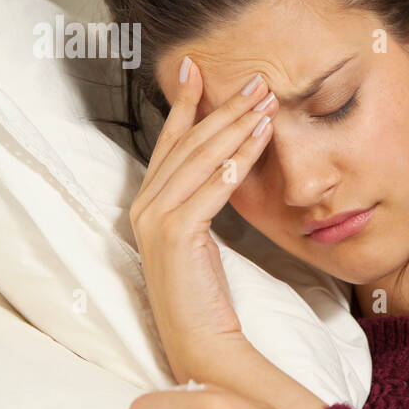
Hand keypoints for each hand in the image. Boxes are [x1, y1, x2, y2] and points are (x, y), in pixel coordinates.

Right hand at [129, 57, 275, 377]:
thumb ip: (203, 200)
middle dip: (223, 108)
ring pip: (200, 158)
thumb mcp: (201, 236)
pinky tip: (259, 140)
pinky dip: (237, 160)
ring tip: (266, 101)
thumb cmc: (206, 292)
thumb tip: (227, 164)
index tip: (198, 69)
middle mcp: (143, 206)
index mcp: (146, 203)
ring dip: (236, 126)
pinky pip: (213, 187)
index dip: (184, 104)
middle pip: (187, 143)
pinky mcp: (174, 234)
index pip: (168, 142)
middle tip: (257, 81)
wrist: (200, 339)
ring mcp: (155, 219)